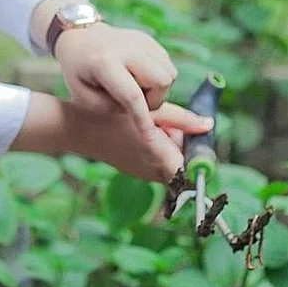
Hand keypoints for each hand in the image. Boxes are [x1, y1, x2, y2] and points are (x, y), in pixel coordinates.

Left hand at [55, 23, 177, 137]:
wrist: (79, 40)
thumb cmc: (79, 73)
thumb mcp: (82, 96)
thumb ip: (109, 108)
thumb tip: (137, 111)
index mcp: (104, 62)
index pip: (132, 95)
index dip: (142, 118)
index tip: (149, 138)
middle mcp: (126, 48)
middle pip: (162, 81)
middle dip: (154, 99)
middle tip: (134, 102)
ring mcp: (140, 41)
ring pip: (170, 73)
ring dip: (158, 89)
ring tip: (135, 88)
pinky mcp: (149, 40)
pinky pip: (167, 65)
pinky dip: (158, 77)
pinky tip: (139, 77)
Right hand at [73, 101, 213, 182]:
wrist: (79, 129)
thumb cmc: (112, 116)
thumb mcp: (150, 112)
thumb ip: (181, 120)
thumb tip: (208, 124)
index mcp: (160, 160)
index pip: (195, 170)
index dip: (201, 155)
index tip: (200, 138)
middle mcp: (155, 173)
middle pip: (185, 164)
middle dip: (186, 144)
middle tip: (174, 122)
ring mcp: (144, 174)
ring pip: (172, 163)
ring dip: (172, 146)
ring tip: (158, 124)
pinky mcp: (136, 170)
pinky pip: (157, 162)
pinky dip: (158, 148)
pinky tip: (146, 131)